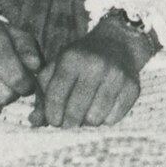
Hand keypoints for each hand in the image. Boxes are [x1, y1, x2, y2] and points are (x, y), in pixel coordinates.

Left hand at [36, 18, 155, 127]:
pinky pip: (113, 119)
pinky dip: (105, 120)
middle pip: (75, 112)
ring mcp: (116, 76)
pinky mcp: (132, 87)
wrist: (118, 43)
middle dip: (68, 123)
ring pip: (95, 119)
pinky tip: (102, 108)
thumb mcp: (58, 68)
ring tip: (86, 112)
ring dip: (87, 121)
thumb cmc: (81, 60)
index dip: (52, 115)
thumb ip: (44, 95)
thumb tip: (33, 122)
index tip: (54, 120)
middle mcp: (95, 65)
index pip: (56, 97)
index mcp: (72, 58)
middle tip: (69, 121)